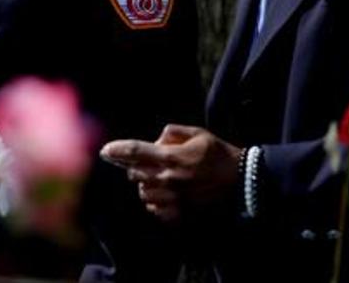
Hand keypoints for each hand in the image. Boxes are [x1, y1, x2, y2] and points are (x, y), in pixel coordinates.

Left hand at [101, 124, 241, 221]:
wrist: (244, 184)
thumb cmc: (221, 155)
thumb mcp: (198, 134)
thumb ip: (172, 133)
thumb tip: (155, 141)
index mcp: (171, 158)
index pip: (133, 152)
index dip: (116, 150)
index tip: (104, 151)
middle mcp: (168, 180)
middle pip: (134, 174)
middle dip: (135, 167)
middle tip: (146, 163)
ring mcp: (173, 200)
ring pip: (143, 192)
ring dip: (146, 185)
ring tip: (160, 179)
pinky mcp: (181, 215)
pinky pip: (155, 209)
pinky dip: (155, 202)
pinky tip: (166, 195)